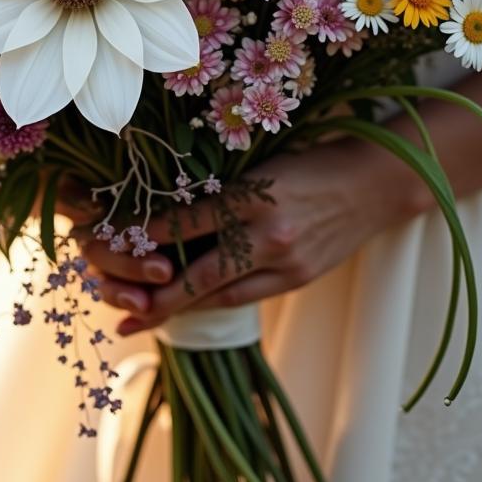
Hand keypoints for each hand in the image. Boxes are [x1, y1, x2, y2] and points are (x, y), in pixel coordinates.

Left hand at [75, 137, 431, 335]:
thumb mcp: (261, 164)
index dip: (142, 236)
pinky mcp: (297, 280)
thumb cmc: (308, 162)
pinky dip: (212, 303)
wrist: (373, 182)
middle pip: (196, 273)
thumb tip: (164, 209)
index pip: (184, 222)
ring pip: (217, 294)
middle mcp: (266, 233)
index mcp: (251, 194)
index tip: (108, 242)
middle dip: (152, 294)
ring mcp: (284, 262)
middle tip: (117, 306)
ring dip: (177, 308)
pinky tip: (188, 309)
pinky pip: (244, 298)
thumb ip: (219, 189)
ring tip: (139, 319)